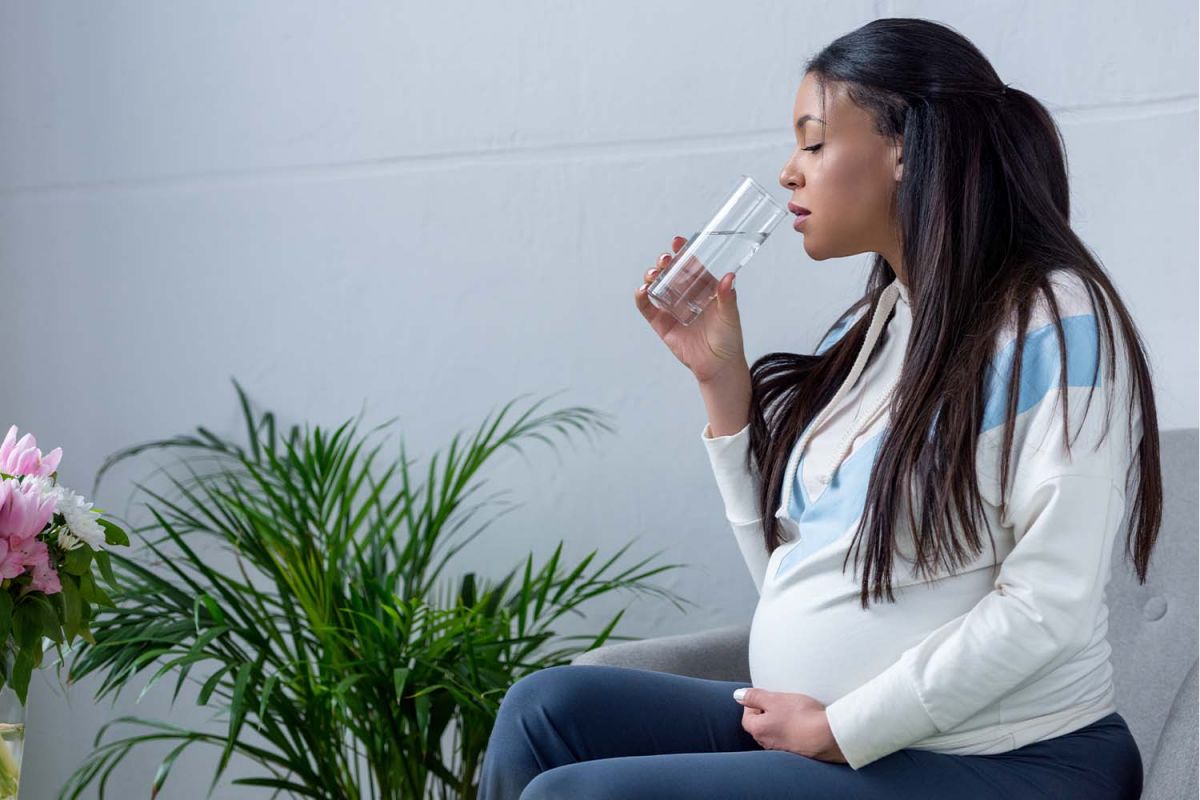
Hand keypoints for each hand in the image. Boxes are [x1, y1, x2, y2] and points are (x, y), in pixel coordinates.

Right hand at [633, 235, 747, 383]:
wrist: (718, 365)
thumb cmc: (728, 339)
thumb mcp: (730, 315)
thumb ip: (727, 297)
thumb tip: (729, 277)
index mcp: (703, 288)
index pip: (690, 264)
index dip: (683, 252)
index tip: (678, 242)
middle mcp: (685, 295)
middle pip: (670, 272)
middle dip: (665, 262)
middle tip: (666, 260)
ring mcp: (672, 308)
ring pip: (657, 286)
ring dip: (652, 276)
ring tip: (655, 274)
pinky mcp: (661, 323)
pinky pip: (648, 307)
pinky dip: (642, 297)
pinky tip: (642, 290)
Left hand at [734, 687, 848, 763]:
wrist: (829, 737)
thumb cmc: (801, 717)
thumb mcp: (774, 699)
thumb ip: (754, 696)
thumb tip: (738, 696)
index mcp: (759, 730)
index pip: (747, 717)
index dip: (754, 704)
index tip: (763, 697)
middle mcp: (768, 744)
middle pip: (761, 726)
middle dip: (767, 713)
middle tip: (780, 703)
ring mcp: (783, 750)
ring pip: (776, 733)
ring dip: (781, 722)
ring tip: (794, 712)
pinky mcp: (798, 752)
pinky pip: (790, 739)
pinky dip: (794, 731)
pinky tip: (804, 724)